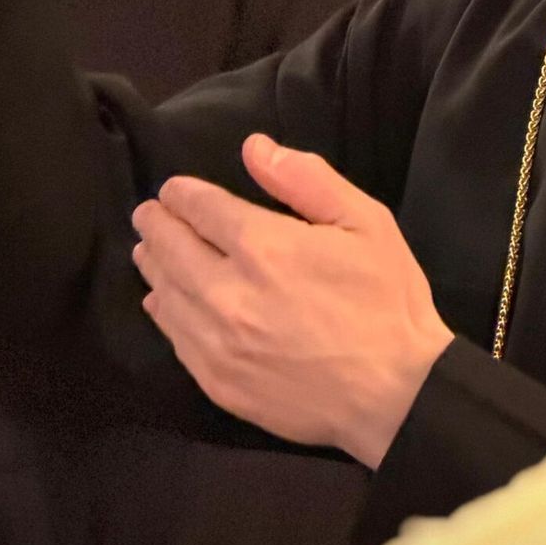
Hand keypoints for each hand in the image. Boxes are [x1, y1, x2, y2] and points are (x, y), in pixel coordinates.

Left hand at [131, 135, 453, 466]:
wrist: (396, 396)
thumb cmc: (386, 301)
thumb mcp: (365, 222)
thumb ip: (306, 179)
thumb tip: (254, 148)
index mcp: (263, 246)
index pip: (200, 208)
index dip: (180, 194)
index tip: (173, 189)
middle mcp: (228, 293)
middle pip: (171, 249)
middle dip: (157, 224)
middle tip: (149, 214)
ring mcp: (218, 343)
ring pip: (166, 294)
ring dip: (154, 266)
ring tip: (149, 250)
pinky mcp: (218, 383)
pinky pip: (175, 339)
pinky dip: (163, 312)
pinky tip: (162, 301)